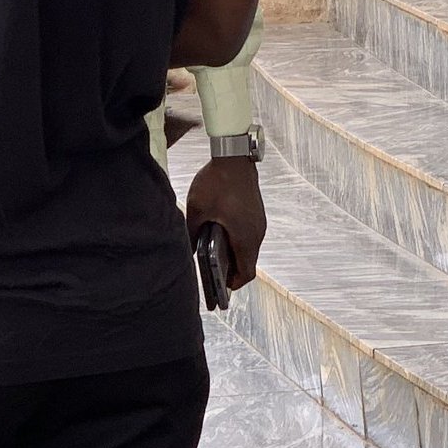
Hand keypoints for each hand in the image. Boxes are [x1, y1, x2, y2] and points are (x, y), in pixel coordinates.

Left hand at [186, 157, 266, 290]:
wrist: (235, 157)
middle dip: (231, 272)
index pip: (246, 273)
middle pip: (248, 263)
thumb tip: (188, 252)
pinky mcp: (256, 214)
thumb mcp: (196, 211)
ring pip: (249, 249)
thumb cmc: (217, 183)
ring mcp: (259, 222)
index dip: (233, 285)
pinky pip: (249, 236)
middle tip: (211, 275)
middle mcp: (257, 232)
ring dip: (234, 256)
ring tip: (212, 256)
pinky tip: (219, 236)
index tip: (219, 290)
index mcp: (244, 237)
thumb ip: (192, 235)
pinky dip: (237, 242)